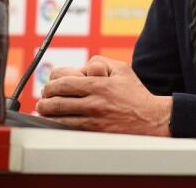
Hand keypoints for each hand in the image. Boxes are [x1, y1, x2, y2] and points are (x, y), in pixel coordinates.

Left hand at [36, 55, 171, 135]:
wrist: (150, 119)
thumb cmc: (135, 94)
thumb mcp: (121, 70)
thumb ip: (99, 62)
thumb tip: (80, 67)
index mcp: (98, 84)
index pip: (62, 81)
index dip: (52, 81)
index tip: (53, 84)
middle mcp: (93, 102)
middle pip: (55, 99)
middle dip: (45, 97)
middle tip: (45, 97)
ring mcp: (92, 119)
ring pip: (57, 117)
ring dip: (47, 112)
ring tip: (45, 109)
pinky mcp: (92, 133)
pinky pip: (66, 129)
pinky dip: (55, 124)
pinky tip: (54, 121)